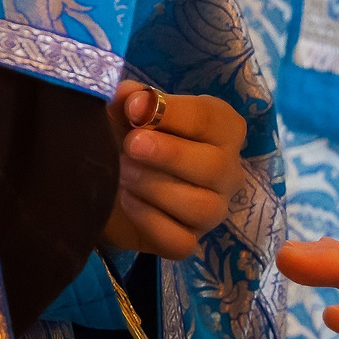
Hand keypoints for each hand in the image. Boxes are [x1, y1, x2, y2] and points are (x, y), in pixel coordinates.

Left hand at [101, 82, 247, 259]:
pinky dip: (149, 221)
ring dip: (155, 187)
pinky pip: (180, 241)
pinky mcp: (191, 241)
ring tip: (122, 172)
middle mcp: (228, 171)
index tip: (133, 109)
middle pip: (216, 166)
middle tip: (130, 146)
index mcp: (223, 128)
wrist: (111, 177)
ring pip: (202, 207)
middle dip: (168, 154)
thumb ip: (131, 100)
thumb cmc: (133, 132)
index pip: (210, 119)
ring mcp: (214, 210)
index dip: (170, 113)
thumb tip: (129, 97)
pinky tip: (126, 200)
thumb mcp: (129, 110)